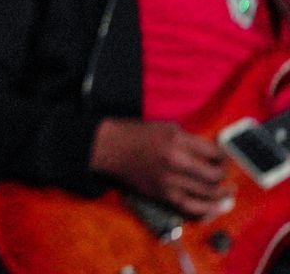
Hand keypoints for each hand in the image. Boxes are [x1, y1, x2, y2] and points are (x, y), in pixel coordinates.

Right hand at [90, 117, 231, 218]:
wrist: (109, 148)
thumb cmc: (136, 134)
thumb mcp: (165, 127)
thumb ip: (189, 140)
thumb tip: (211, 153)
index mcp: (176, 140)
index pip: (213, 152)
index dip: (224, 157)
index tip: (223, 158)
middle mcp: (175, 161)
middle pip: (213, 175)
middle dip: (223, 175)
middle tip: (223, 173)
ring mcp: (169, 180)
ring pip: (207, 194)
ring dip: (222, 194)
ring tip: (228, 191)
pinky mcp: (163, 194)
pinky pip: (192, 207)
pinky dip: (208, 209)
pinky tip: (217, 207)